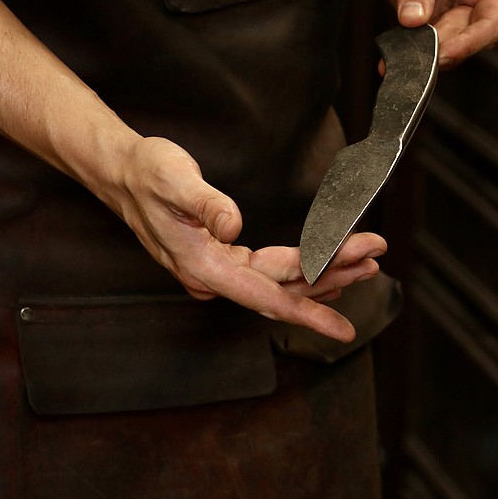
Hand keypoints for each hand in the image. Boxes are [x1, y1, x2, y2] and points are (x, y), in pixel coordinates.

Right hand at [110, 136, 385, 342]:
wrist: (122, 173)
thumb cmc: (147, 174)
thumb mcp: (174, 179)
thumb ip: (206, 204)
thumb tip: (233, 225)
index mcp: (203, 266)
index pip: (267, 295)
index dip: (310, 309)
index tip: (344, 325)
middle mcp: (213, 277)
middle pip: (284, 288)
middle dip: (333, 275)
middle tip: (375, 258)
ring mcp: (218, 271)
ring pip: (281, 282)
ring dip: (325, 275)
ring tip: (366, 263)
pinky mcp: (223, 260)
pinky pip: (271, 275)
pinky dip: (304, 273)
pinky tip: (329, 273)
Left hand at [368, 0, 497, 67]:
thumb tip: (415, 18)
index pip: (494, 20)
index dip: (471, 41)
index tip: (445, 52)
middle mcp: (480, 1)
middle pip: (470, 39)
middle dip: (443, 50)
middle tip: (417, 57)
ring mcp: (455, 13)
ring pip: (447, 47)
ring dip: (423, 55)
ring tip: (400, 58)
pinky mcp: (431, 20)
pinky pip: (423, 44)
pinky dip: (408, 52)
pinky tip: (391, 57)